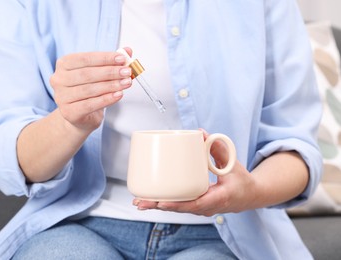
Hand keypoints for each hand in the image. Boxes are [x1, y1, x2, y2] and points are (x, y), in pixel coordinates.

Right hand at [50, 48, 132, 131]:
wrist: (80, 115)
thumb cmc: (89, 91)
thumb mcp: (99, 73)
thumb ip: (111, 61)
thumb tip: (127, 51)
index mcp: (64, 64)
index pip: (85, 58)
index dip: (105, 58)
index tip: (122, 59)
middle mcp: (58, 79)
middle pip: (87, 74)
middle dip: (110, 72)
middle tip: (127, 72)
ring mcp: (61, 97)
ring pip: (89, 89)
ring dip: (111, 85)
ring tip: (126, 83)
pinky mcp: (69, 112)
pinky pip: (90, 104)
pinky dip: (106, 99)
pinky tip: (118, 95)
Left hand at [133, 130, 257, 215]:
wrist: (249, 196)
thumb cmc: (241, 180)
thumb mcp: (232, 162)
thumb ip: (217, 147)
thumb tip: (200, 132)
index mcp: (219, 198)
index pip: (196, 204)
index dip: (177, 204)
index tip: (161, 202)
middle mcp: (207, 207)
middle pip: (180, 209)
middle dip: (159, 206)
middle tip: (140, 202)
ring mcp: (201, 209)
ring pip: (177, 209)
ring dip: (157, 206)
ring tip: (138, 202)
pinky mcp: (196, 206)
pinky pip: (179, 206)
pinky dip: (164, 204)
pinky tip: (149, 201)